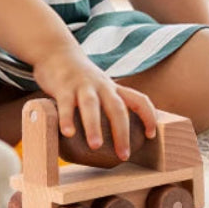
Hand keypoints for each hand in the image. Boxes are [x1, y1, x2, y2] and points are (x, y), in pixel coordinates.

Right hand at [32, 45, 158, 159]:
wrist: (57, 51)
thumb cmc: (81, 77)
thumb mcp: (101, 87)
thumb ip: (109, 104)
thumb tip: (117, 134)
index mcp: (113, 88)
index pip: (139, 100)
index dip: (148, 116)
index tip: (151, 135)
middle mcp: (101, 86)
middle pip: (117, 107)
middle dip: (122, 132)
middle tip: (124, 155)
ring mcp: (82, 85)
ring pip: (91, 105)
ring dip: (94, 126)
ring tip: (96, 146)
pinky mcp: (63, 87)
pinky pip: (65, 104)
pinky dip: (66, 118)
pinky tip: (68, 134)